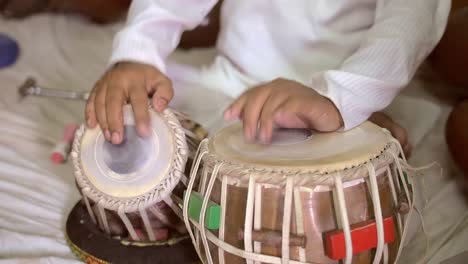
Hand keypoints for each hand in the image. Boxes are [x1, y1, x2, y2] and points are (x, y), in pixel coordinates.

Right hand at [85, 61, 172, 143]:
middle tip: (118, 139)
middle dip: (115, 122)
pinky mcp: (97, 87)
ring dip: (103, 121)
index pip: (138, 99)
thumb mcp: (162, 82)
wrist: (132, 62)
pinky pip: (90, 100)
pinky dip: (89, 114)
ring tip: (109, 137)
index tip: (144, 133)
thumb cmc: (148, 78)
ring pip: (99, 102)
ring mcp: (105, 84)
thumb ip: (165, 93)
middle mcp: (117, 81)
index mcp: (135, 80)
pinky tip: (92, 126)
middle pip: (113, 102)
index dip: (141, 116)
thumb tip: (159, 107)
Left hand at [224, 78, 343, 142]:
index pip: (251, 93)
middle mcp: (281, 86)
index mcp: (272, 88)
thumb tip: (238, 118)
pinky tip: (277, 126)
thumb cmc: (302, 118)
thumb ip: (259, 115)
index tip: (227, 117)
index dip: (238, 104)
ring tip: (263, 138)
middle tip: (248, 136)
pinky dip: (281, 114)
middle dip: (249, 117)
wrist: (330, 117)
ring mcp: (295, 92)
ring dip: (264, 121)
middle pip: (258, 96)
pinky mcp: (307, 101)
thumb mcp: (276, 117)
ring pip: (271, 102)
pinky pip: (290, 104)